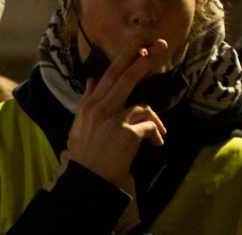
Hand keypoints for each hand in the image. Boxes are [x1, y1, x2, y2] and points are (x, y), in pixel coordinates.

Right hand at [64, 41, 168, 192]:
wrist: (89, 182)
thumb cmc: (86, 156)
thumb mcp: (80, 127)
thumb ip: (88, 101)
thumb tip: (91, 79)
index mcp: (88, 106)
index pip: (107, 75)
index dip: (125, 58)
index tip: (139, 45)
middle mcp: (98, 109)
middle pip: (125, 78)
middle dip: (144, 61)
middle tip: (162, 46)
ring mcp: (112, 120)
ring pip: (143, 106)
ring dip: (155, 119)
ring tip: (159, 133)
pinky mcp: (126, 133)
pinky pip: (149, 125)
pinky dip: (156, 134)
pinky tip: (156, 145)